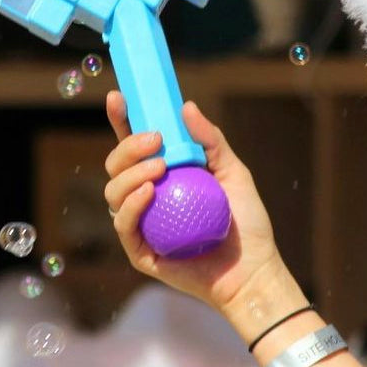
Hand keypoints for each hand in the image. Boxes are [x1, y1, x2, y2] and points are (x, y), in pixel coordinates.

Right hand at [103, 91, 284, 317]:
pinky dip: (132, 205)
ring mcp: (140, 223)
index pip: (132, 145)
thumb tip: (187, 106)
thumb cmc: (245, 221)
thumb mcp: (233, 172)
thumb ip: (210, 140)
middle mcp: (144, 196)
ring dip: (129, 174)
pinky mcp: (140, 251)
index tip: (118, 97)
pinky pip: (123, 224)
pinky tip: (147, 193)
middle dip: (127, 146)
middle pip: (115, 165)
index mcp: (161, 175)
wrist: (253, 269)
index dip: (121, 120)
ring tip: (157, 167)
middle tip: (155, 140)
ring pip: (113, 191)